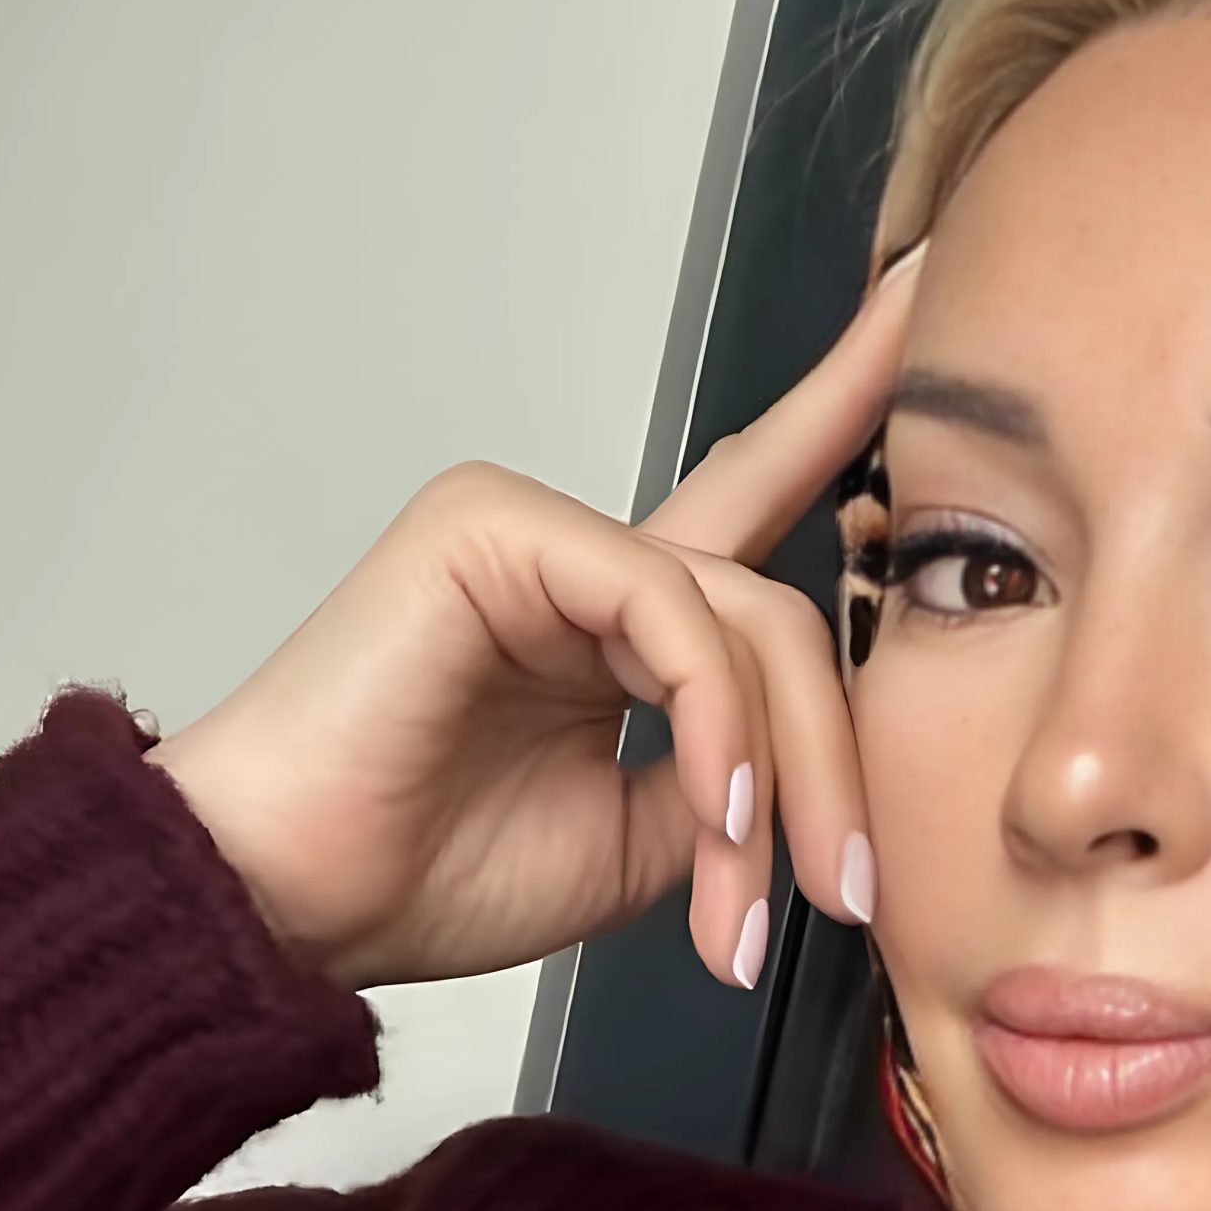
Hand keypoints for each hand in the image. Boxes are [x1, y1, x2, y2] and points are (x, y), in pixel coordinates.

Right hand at [144, 244, 923, 991]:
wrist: (287, 904)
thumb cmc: (421, 874)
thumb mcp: (638, 847)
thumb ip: (731, 784)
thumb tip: (810, 779)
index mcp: (614, 624)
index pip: (755, 501)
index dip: (840, 405)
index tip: (923, 306)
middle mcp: (584, 563)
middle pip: (780, 617)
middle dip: (832, 769)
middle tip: (844, 893)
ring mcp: (537, 531)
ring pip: (743, 618)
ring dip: (776, 775)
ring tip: (752, 897)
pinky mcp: (496, 525)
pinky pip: (668, 607)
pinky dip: (716, 721)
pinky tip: (717, 809)